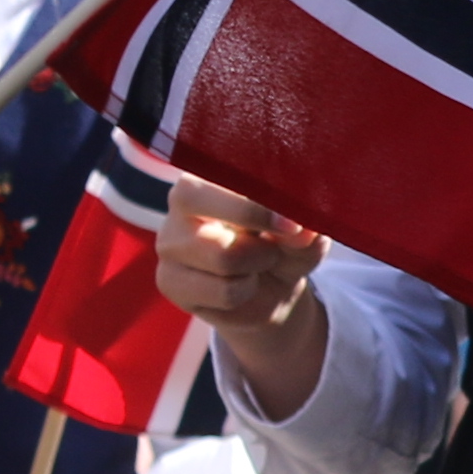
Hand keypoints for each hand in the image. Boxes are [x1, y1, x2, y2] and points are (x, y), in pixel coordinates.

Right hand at [156, 177, 330, 422]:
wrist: (267, 290)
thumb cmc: (279, 247)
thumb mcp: (301, 238)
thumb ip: (303, 233)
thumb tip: (304, 232)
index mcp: (206, 180)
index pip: (217, 185)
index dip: (255, 208)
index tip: (291, 225)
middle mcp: (177, 209)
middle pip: (219, 233)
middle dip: (260, 250)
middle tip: (275, 251)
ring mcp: (168, 248)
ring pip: (224, 262)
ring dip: (255, 268)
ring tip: (255, 265)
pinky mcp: (169, 282)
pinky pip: (222, 292)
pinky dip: (244, 293)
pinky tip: (239, 285)